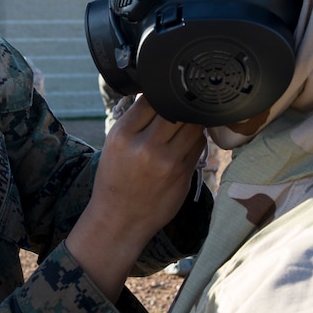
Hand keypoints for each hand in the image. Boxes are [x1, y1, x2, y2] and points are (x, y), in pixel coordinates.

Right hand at [67, 97, 205, 299]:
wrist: (120, 220)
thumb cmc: (115, 179)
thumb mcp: (114, 145)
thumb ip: (135, 121)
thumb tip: (159, 94)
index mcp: (123, 135)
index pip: (151, 99)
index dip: (161, 93)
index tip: (164, 93)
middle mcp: (146, 147)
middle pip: (177, 109)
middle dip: (180, 105)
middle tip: (181, 104)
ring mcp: (168, 162)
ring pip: (194, 126)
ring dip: (193, 120)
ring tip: (186, 122)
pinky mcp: (184, 175)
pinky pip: (199, 145)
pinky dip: (196, 138)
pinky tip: (187, 140)